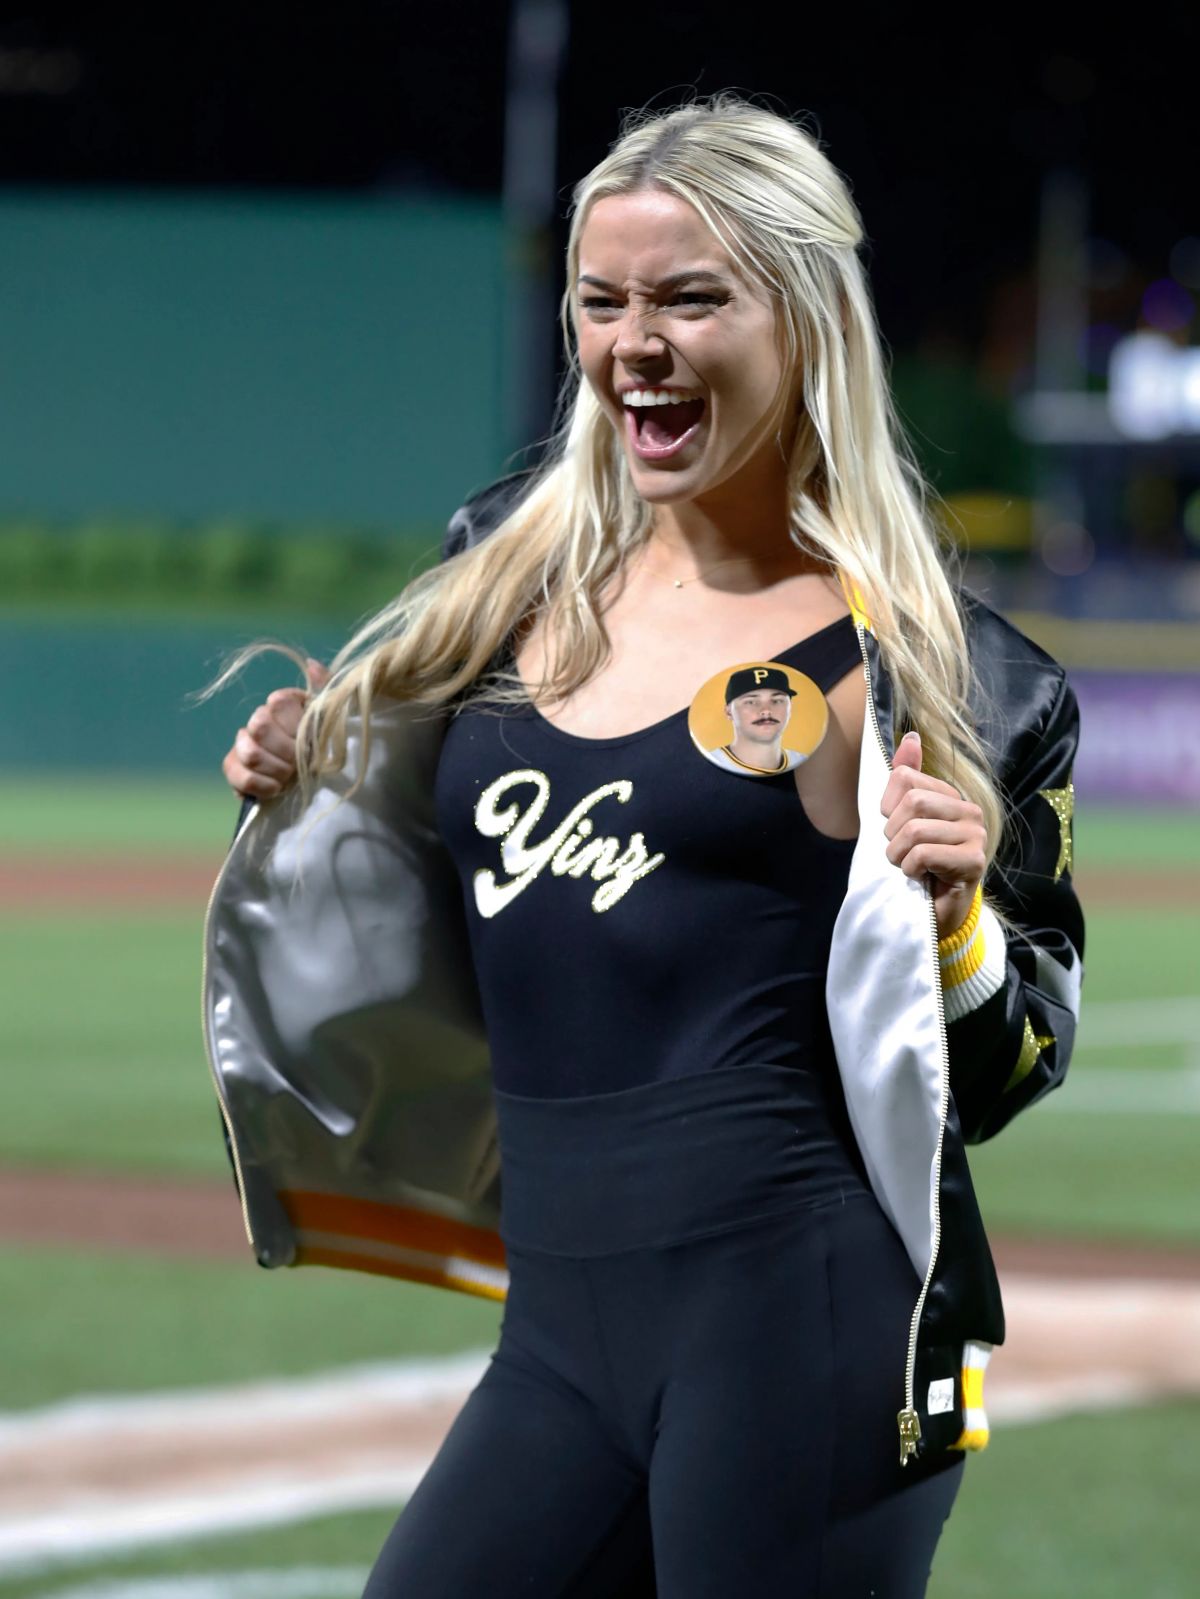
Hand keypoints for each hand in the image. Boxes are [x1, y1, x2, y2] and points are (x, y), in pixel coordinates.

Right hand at [221, 658, 329, 799]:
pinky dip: (259, 785)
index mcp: (284, 704)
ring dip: (276, 769)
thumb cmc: (326, 749)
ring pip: (249, 752)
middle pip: (260, 726)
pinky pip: (235, 772)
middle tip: (302, 764)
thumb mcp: (334, 718)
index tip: (312, 742)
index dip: (295, 726)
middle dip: (286, 751)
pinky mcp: (233, 767)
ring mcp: (243, 743)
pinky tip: (276, 789)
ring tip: (291, 778)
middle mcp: (260, 719)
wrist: (316, 783)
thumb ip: (327, 689)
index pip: (278, 703)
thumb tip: (312, 664)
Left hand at [881, 730, 985, 939]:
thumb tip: (910, 736)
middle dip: (893, 834)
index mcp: (951, 796)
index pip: (904, 778)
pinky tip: (921, 877)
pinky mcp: (974, 861)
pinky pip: (923, 855)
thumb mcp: (904, 819)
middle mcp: (969, 810)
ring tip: (910, 866)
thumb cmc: (918, 864)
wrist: (935, 911)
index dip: (887, 807)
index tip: (895, 829)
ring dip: (899, 855)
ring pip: (915, 830)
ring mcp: (976, 835)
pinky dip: (910, 869)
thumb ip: (908, 779)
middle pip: (912, 803)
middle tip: (901, 852)